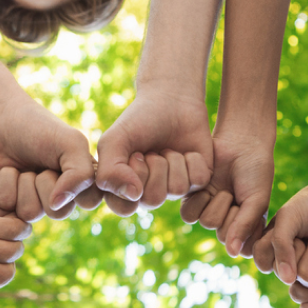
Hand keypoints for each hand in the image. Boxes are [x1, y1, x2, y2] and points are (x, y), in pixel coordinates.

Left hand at [0, 97, 97, 219]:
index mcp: (79, 182)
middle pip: (59, 212)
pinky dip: (5, 184)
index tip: (64, 161)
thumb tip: (57, 205)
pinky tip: (5, 170)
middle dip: (45, 183)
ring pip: (32, 213)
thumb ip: (81, 175)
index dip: (75, 184)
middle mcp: (57, 197)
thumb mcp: (71, 142)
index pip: (89, 201)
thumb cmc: (37, 127)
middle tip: (39, 164)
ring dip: (24, 184)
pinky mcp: (6, 205)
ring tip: (22, 167)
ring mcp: (31, 203)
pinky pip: (8, 207)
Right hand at [96, 90, 212, 212]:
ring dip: (172, 160)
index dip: (128, 179)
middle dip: (153, 166)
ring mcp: (174, 189)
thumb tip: (133, 196)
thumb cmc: (139, 121)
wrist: (172, 100)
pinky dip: (192, 159)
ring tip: (168, 149)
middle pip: (153, 200)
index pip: (124, 207)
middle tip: (151, 150)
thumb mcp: (114, 141)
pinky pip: (197, 180)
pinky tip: (187, 151)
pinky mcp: (198, 180)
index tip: (132, 156)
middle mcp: (149, 194)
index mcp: (124, 189)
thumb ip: (109, 171)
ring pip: (176, 189)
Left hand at [180, 131, 274, 257]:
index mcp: (244, 228)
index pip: (240, 246)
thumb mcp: (257, 201)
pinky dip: (200, 197)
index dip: (245, 227)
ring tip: (224, 188)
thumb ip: (246, 226)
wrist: (241, 143)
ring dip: (217, 203)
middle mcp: (225, 223)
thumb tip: (233, 253)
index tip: (251, 207)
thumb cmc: (255, 172)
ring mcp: (208, 211)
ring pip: (205, 222)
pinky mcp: (192, 198)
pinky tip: (209, 184)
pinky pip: (189, 212)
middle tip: (235, 193)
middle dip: (230, 211)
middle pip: (220, 233)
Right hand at [252, 174, 307, 292]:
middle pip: (285, 274)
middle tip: (307, 233)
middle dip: (298, 248)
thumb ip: (279, 245)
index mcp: (273, 253)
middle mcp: (290, 268)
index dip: (275, 246)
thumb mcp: (288, 218)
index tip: (286, 228)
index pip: (264, 264)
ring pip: (306, 279)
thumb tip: (288, 280)